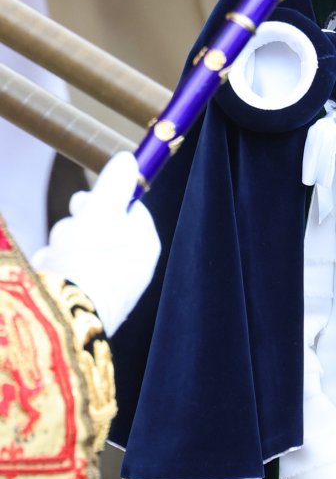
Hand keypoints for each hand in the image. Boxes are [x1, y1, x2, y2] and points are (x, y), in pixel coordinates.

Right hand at [32, 151, 160, 336]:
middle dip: (74, 227)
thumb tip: (129, 158)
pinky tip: (47, 278)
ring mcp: (107, 289)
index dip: (104, 199)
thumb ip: (114, 183)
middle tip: (68, 233)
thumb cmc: (87, 260)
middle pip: (100, 229)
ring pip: (76, 251)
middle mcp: (131, 268)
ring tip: (55, 261)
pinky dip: (53, 272)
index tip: (83, 201)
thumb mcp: (101, 211)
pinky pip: (66, 276)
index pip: (130, 208)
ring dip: (60, 249)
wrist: (64, 319)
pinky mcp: (85, 305)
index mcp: (144, 244)